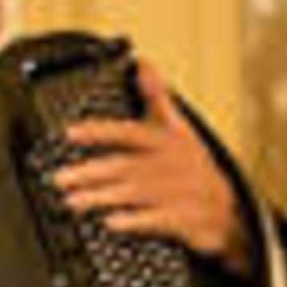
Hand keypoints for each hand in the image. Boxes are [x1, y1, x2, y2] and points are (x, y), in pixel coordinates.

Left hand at [50, 62, 248, 267]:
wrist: (227, 210)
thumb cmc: (193, 167)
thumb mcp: (179, 129)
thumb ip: (157, 97)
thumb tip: (142, 63)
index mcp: (167, 140)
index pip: (129, 132)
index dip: (100, 131)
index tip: (69, 133)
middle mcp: (171, 164)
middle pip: (126, 166)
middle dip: (91, 172)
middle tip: (59, 178)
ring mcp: (180, 193)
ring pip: (135, 193)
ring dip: (102, 197)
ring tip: (72, 202)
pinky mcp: (186, 219)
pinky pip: (158, 221)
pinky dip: (134, 222)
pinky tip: (111, 223)